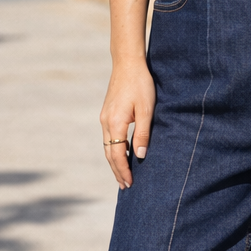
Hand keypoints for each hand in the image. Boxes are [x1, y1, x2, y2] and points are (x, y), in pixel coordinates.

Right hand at [100, 59, 154, 187]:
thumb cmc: (141, 84)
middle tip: (125, 186)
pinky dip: (114, 150)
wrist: (127, 63)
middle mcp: (106, 122)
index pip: (117, 155)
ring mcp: (104, 118)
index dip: (123, 171)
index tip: (129, 184)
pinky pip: (108, 137)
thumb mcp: (146, 109)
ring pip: (107, 146)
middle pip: (109, 154)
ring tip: (122, 175)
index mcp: (115, 123)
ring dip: (115, 162)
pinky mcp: (107, 113)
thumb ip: (143, 133)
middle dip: (117, 171)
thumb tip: (140, 156)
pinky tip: (122, 154)